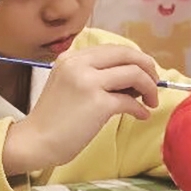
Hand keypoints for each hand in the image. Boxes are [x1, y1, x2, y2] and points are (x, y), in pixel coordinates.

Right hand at [2, 44, 160, 174]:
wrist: (36, 141)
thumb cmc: (54, 119)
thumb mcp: (69, 85)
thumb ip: (95, 76)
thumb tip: (133, 80)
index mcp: (71, 57)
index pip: (113, 49)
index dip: (134, 59)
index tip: (143, 73)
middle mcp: (79, 64)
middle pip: (127, 54)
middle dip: (148, 68)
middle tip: (155, 83)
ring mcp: (88, 82)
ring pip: (134, 74)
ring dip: (149, 87)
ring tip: (151, 101)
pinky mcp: (97, 103)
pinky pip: (131, 101)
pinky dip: (140, 108)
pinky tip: (141, 115)